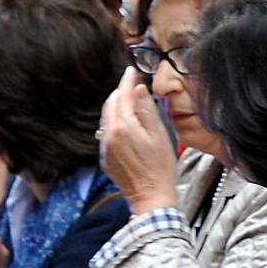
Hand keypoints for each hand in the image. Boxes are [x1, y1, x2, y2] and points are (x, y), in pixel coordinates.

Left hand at [99, 67, 178, 213]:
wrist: (151, 197)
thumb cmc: (160, 166)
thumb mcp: (159, 135)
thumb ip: (147, 110)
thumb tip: (138, 90)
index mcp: (123, 126)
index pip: (123, 96)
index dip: (128, 81)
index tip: (131, 71)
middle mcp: (110, 135)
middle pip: (111, 104)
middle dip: (120, 92)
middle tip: (132, 84)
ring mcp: (106, 148)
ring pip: (107, 118)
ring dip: (116, 106)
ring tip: (128, 101)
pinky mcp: (106, 158)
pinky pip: (106, 133)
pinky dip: (114, 122)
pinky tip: (125, 124)